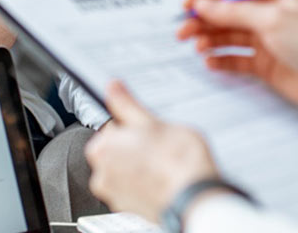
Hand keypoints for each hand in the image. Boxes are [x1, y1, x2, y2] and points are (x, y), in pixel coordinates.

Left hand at [84, 81, 218, 222]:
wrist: (196, 199)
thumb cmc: (178, 162)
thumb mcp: (153, 122)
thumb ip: (127, 105)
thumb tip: (113, 88)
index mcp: (102, 148)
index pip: (112, 126)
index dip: (134, 125)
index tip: (148, 128)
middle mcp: (101, 175)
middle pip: (117, 150)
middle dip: (135, 146)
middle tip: (159, 144)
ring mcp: (115, 195)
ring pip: (126, 170)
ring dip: (141, 165)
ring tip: (164, 162)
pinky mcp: (129, 209)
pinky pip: (134, 189)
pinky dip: (145, 183)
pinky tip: (164, 178)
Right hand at [178, 0, 297, 113]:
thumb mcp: (273, 20)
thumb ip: (235, 11)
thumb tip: (205, 4)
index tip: (189, 5)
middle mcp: (267, 15)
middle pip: (226, 12)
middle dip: (203, 19)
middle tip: (184, 30)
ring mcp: (265, 40)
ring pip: (228, 36)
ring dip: (209, 40)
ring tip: (196, 46)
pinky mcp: (265, 65)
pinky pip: (235, 59)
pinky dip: (221, 60)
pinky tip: (211, 62)